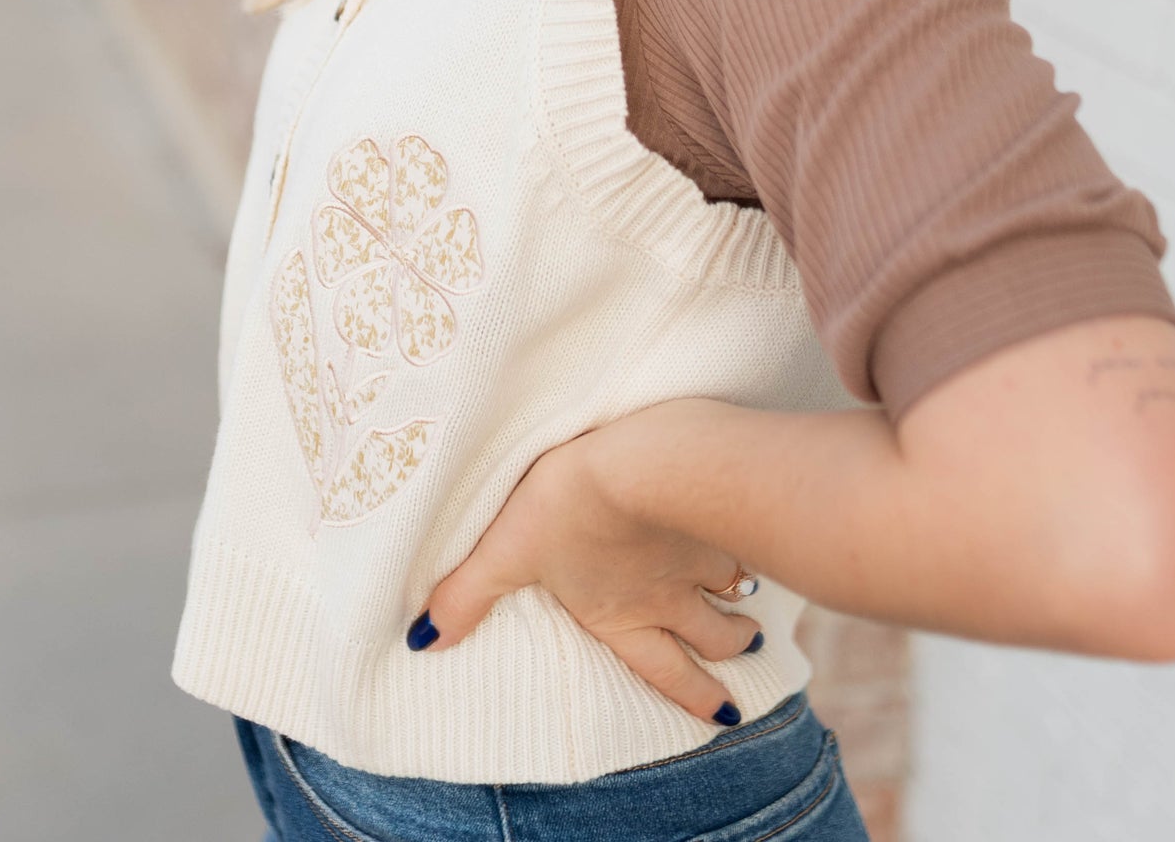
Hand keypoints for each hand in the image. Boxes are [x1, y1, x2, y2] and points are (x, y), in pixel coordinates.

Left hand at [405, 401, 763, 722]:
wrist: (643, 462)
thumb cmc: (568, 506)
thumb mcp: (506, 550)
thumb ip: (467, 595)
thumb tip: (420, 640)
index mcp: (621, 614)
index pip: (663, 668)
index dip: (693, 694)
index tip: (723, 712)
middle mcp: (668, 598)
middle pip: (711, 639)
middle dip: (727, 652)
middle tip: (743, 655)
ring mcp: (702, 556)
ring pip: (734, 594)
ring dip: (743, 607)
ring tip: (754, 614)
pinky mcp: (721, 512)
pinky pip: (744, 540)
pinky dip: (750, 547)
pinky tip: (752, 539)